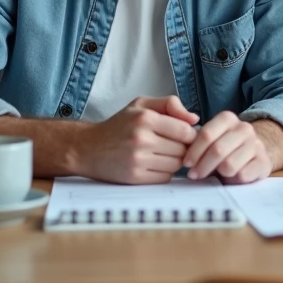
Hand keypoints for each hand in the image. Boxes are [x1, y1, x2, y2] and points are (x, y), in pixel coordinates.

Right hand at [73, 96, 198, 183]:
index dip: (189, 134)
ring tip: (160, 154)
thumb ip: (170, 105)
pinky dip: (163, 173)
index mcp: (145, 118)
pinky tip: (153, 164)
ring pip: (176, 165)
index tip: (182, 135)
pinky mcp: (134, 177)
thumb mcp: (140, 105)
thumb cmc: (118, 125)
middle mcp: (142, 139)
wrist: (87, 148)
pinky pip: (164, 178)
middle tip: (170, 145)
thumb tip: (195, 119)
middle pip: (183, 150)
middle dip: (181, 148)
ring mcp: (138, 160)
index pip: (185, 131)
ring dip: (173, 161)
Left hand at [182, 111, 272, 184]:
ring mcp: (256, 144)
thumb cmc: (226, 148)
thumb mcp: (212, 139)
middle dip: (202, 166)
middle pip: (217, 150)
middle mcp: (244, 128)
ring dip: (218, 174)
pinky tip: (231, 178)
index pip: (206, 134)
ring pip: (229, 164)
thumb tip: (185, 158)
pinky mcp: (264, 162)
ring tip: (216, 175)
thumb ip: (198, 142)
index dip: (194, 151)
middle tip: (194, 175)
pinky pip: (242, 175)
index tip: (186, 163)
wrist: (255, 153)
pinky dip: (233, 180)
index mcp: (228, 118)